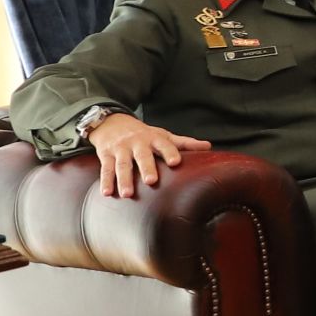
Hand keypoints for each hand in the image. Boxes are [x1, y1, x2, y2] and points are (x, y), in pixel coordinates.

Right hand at [89, 113, 207, 198]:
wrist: (111, 122)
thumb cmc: (144, 134)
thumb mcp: (163, 135)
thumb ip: (184, 143)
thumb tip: (208, 146)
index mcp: (154, 138)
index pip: (164, 144)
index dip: (170, 152)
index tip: (176, 162)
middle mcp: (137, 143)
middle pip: (142, 156)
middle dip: (146, 168)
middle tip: (151, 181)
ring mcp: (121, 149)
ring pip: (122, 165)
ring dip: (124, 179)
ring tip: (128, 194)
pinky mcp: (106, 154)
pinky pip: (106, 169)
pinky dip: (106, 181)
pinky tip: (107, 193)